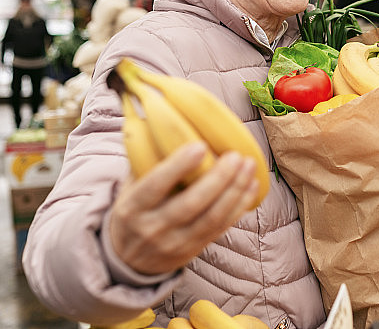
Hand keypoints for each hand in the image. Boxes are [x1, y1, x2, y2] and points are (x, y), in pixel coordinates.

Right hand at [108, 143, 259, 274]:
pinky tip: (250, 186)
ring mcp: (175, 242)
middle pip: (190, 204)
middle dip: (218, 179)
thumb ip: (144, 160)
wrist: (128, 259)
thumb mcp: (128, 187)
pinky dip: (238, 206)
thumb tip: (162, 119)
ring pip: (211, 218)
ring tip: (249, 166)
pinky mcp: (194, 249)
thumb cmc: (133, 210)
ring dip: (235, 191)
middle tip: (236, 156)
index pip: (155, 186)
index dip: (178, 166)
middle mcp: (153, 227)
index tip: (200, 145)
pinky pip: (220, 228)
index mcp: (132, 207)